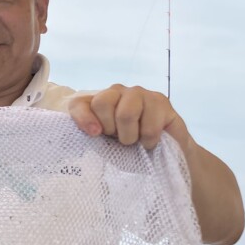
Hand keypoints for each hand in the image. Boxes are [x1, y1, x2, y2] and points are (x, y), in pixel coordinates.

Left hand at [68, 84, 188, 151]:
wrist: (165, 153)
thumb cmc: (130, 148)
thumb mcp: (105, 146)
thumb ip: (93, 134)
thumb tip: (93, 130)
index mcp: (98, 102)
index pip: (79, 104)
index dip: (83, 119)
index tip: (95, 134)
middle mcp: (116, 92)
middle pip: (103, 103)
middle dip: (111, 129)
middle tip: (120, 138)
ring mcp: (139, 93)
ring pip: (126, 113)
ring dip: (131, 136)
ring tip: (137, 140)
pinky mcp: (160, 101)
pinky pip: (149, 126)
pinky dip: (149, 142)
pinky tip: (151, 141)